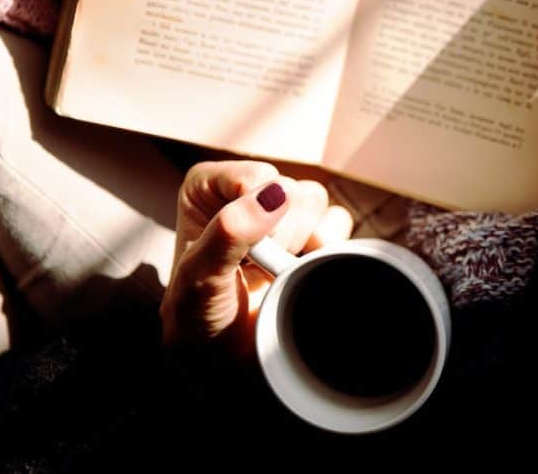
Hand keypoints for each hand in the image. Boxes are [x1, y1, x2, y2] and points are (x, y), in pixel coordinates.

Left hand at [159, 161, 352, 359]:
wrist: (228, 360)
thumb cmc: (198, 320)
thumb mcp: (199, 280)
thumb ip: (228, 234)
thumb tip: (274, 194)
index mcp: (207, 189)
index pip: (253, 176)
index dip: (257, 215)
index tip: (244, 252)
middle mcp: (244, 193)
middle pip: (290, 189)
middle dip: (279, 237)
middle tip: (256, 268)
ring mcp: (280, 213)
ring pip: (315, 201)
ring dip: (301, 244)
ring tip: (276, 271)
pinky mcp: (311, 232)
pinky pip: (338, 221)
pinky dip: (326, 250)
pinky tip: (300, 270)